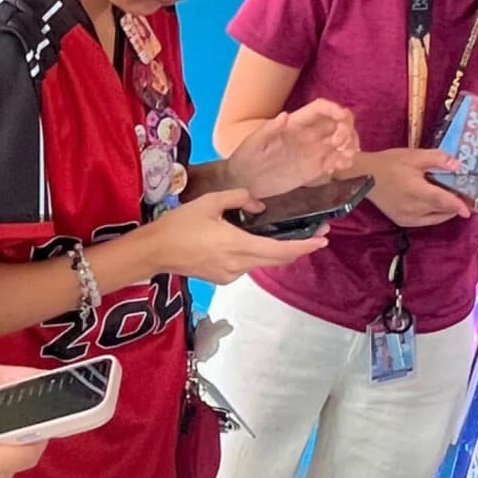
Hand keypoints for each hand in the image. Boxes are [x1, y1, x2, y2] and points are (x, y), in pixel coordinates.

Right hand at [132, 189, 331, 284]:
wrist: (154, 252)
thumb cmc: (180, 224)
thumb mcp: (210, 201)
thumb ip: (240, 199)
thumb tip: (259, 206)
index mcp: (238, 245)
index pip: (280, 250)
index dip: (304, 247)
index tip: (323, 240)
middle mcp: (239, 265)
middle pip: (277, 260)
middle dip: (298, 249)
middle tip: (315, 235)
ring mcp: (230, 275)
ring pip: (261, 263)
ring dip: (273, 251)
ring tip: (280, 234)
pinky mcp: (222, 279)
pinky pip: (245, 265)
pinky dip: (254, 254)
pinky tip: (246, 241)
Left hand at [221, 100, 357, 198]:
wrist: (244, 182)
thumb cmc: (245, 158)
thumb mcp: (254, 142)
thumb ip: (269, 129)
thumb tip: (285, 115)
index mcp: (296, 123)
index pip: (321, 109)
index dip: (334, 109)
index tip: (342, 117)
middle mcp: (308, 134)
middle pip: (337, 123)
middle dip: (347, 129)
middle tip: (341, 143)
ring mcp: (313, 151)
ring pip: (341, 141)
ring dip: (349, 145)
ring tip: (345, 157)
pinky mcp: (315, 168)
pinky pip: (336, 160)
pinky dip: (343, 161)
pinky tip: (339, 167)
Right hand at [358, 147, 475, 227]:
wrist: (365, 176)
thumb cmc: (389, 163)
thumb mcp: (414, 155)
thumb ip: (437, 159)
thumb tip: (458, 166)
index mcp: (414, 190)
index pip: (441, 200)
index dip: (457, 205)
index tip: (470, 209)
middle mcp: (411, 208)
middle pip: (441, 209)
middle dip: (455, 204)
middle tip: (468, 196)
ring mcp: (407, 217)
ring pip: (435, 217)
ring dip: (447, 210)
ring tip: (456, 200)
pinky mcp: (403, 221)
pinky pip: (426, 221)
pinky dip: (436, 215)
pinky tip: (440, 206)